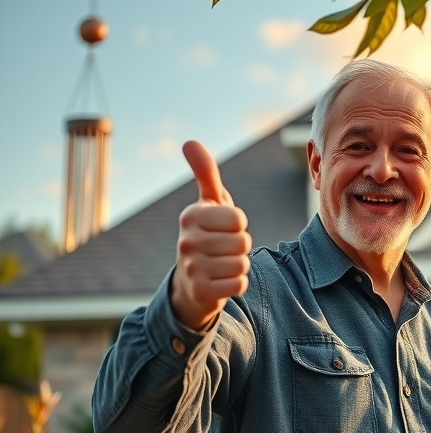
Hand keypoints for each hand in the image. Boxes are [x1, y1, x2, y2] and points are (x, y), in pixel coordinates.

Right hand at [170, 140, 251, 330]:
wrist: (190, 284)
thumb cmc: (207, 236)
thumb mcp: (208, 204)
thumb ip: (205, 174)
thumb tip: (190, 142)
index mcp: (190, 216)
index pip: (238, 218)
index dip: (238, 226)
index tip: (223, 230)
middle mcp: (186, 241)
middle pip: (242, 241)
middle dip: (240, 247)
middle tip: (223, 250)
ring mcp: (191, 267)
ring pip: (242, 263)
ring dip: (238, 266)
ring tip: (221, 265)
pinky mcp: (200, 291)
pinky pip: (239, 284)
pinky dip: (236, 284)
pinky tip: (221, 282)